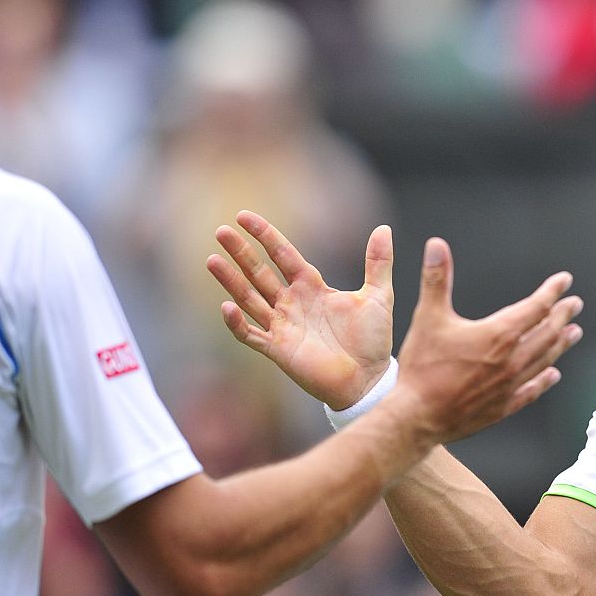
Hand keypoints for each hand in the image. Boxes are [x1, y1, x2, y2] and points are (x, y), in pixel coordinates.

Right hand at [207, 211, 394, 408]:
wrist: (369, 379)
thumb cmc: (373, 340)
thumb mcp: (378, 295)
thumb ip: (378, 262)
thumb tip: (384, 229)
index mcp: (312, 286)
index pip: (283, 254)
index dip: (265, 235)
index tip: (244, 217)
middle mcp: (292, 302)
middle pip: (259, 272)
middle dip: (240, 252)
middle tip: (221, 232)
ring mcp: (282, 325)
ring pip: (249, 298)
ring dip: (231, 281)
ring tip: (212, 261)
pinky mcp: (278, 349)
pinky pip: (251, 334)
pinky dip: (237, 323)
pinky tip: (226, 307)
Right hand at [380, 235, 582, 444]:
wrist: (418, 416)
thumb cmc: (422, 368)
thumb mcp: (428, 317)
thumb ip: (436, 279)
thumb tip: (437, 247)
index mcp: (499, 334)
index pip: (536, 307)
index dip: (552, 292)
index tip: (564, 281)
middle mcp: (512, 359)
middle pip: (547, 333)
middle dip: (562, 315)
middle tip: (575, 305)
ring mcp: (510, 385)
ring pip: (544, 359)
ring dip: (561, 344)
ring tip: (574, 334)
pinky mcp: (504, 406)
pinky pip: (532, 390)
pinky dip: (544, 380)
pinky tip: (552, 375)